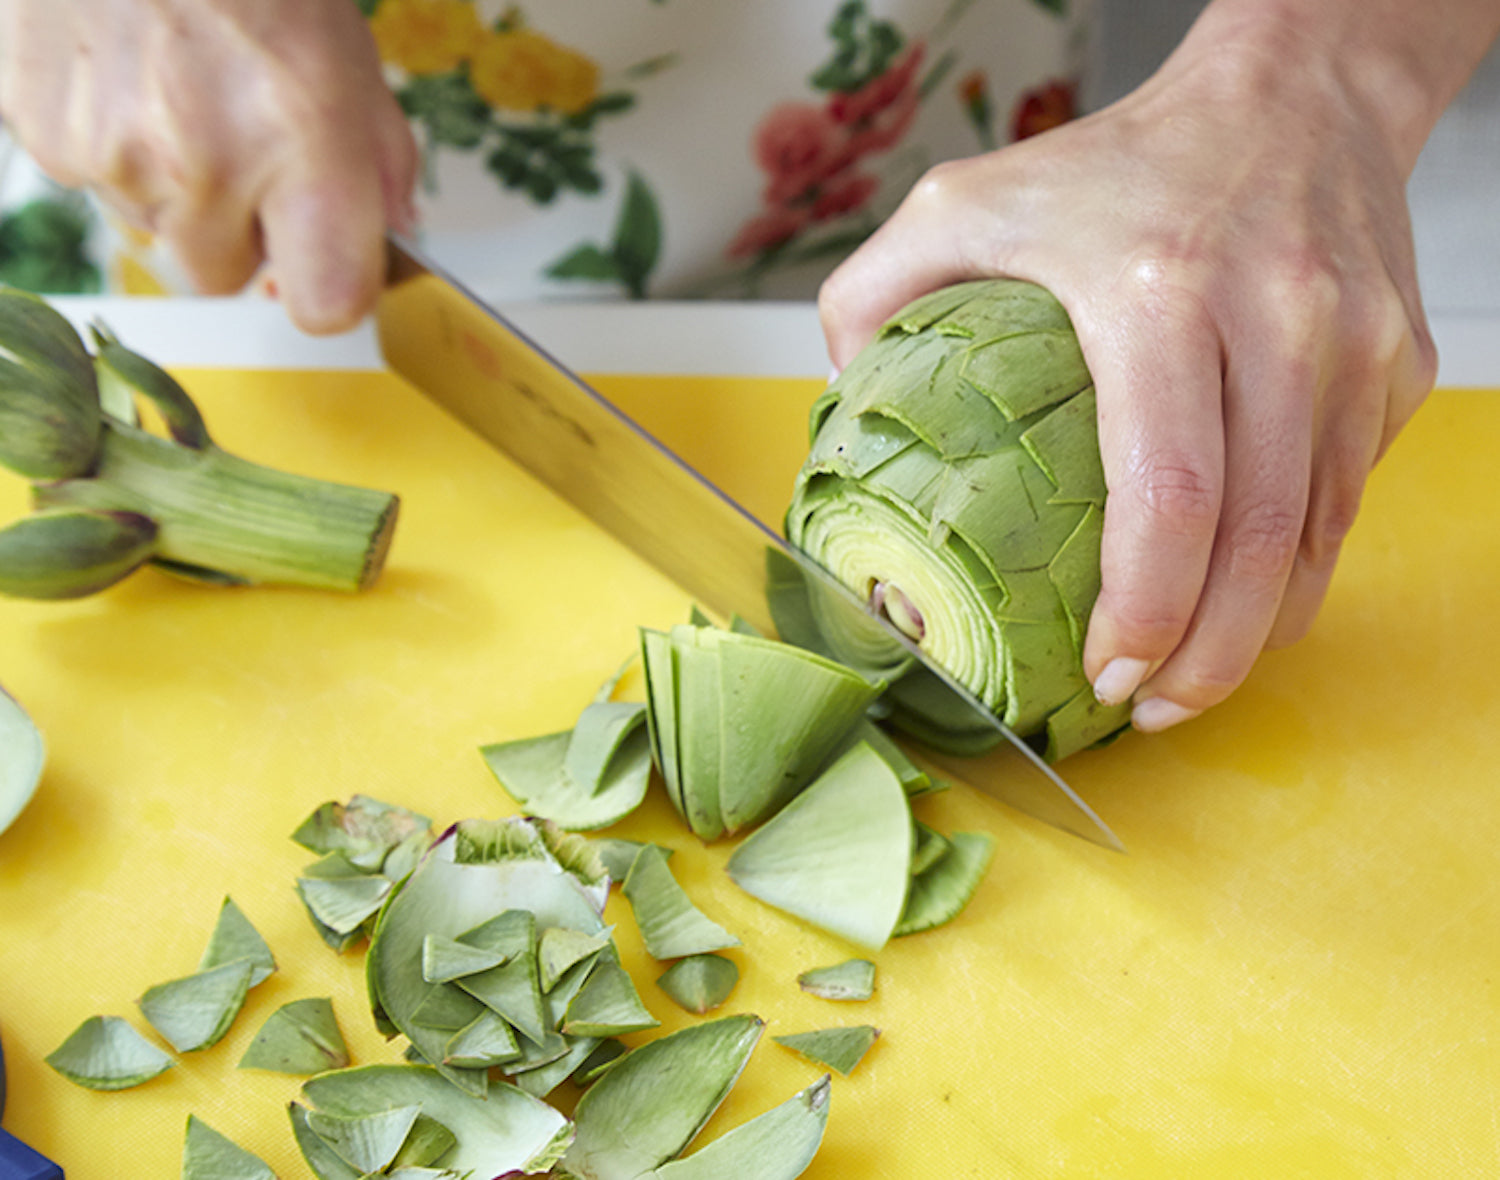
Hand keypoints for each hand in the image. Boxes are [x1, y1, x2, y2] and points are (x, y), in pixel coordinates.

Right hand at [0, 0, 416, 333]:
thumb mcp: (348, 49)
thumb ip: (379, 157)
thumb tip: (391, 233)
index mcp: (302, 141)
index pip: (328, 304)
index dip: (330, 290)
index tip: (329, 262)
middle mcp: (203, 162)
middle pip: (227, 278)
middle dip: (242, 234)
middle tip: (244, 147)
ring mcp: (111, 152)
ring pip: (154, 230)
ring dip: (173, 186)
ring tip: (179, 87)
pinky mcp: (41, 132)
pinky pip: (90, 180)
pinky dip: (112, 144)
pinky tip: (126, 72)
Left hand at [818, 5, 1462, 731]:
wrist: (1294, 96)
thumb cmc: (1122, 159)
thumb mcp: (963, 200)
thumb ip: (875, 295)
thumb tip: (844, 406)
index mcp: (1158, 290)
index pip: (1168, 491)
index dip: (1142, 608)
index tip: (1105, 670)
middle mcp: (1276, 319)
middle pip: (1260, 541)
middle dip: (1207, 658)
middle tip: (1150, 707)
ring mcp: (1354, 346)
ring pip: (1319, 537)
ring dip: (1259, 632)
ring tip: (1193, 677)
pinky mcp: (1397, 364)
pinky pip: (1350, 497)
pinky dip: (1298, 567)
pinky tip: (1247, 595)